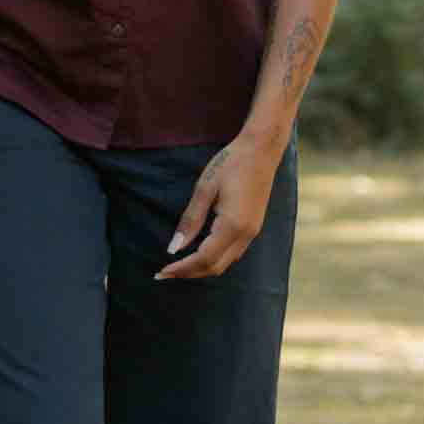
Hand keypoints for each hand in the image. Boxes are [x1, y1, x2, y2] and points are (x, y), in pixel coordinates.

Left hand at [154, 133, 285, 280]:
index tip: (161, 272)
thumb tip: (174, 248)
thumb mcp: (205, 189)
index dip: (182, 268)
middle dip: (189, 273)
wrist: (261, 149)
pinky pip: (232, 253)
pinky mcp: (254, 227)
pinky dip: (213, 259)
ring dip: (201, 268)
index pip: (203, 258)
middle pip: (215, 267)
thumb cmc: (230, 164)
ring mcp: (252, 232)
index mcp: (232, 225)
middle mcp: (246, 234)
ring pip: (225, 263)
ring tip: (178, 266)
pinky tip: (199, 252)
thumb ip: (190, 221)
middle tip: (164, 273)